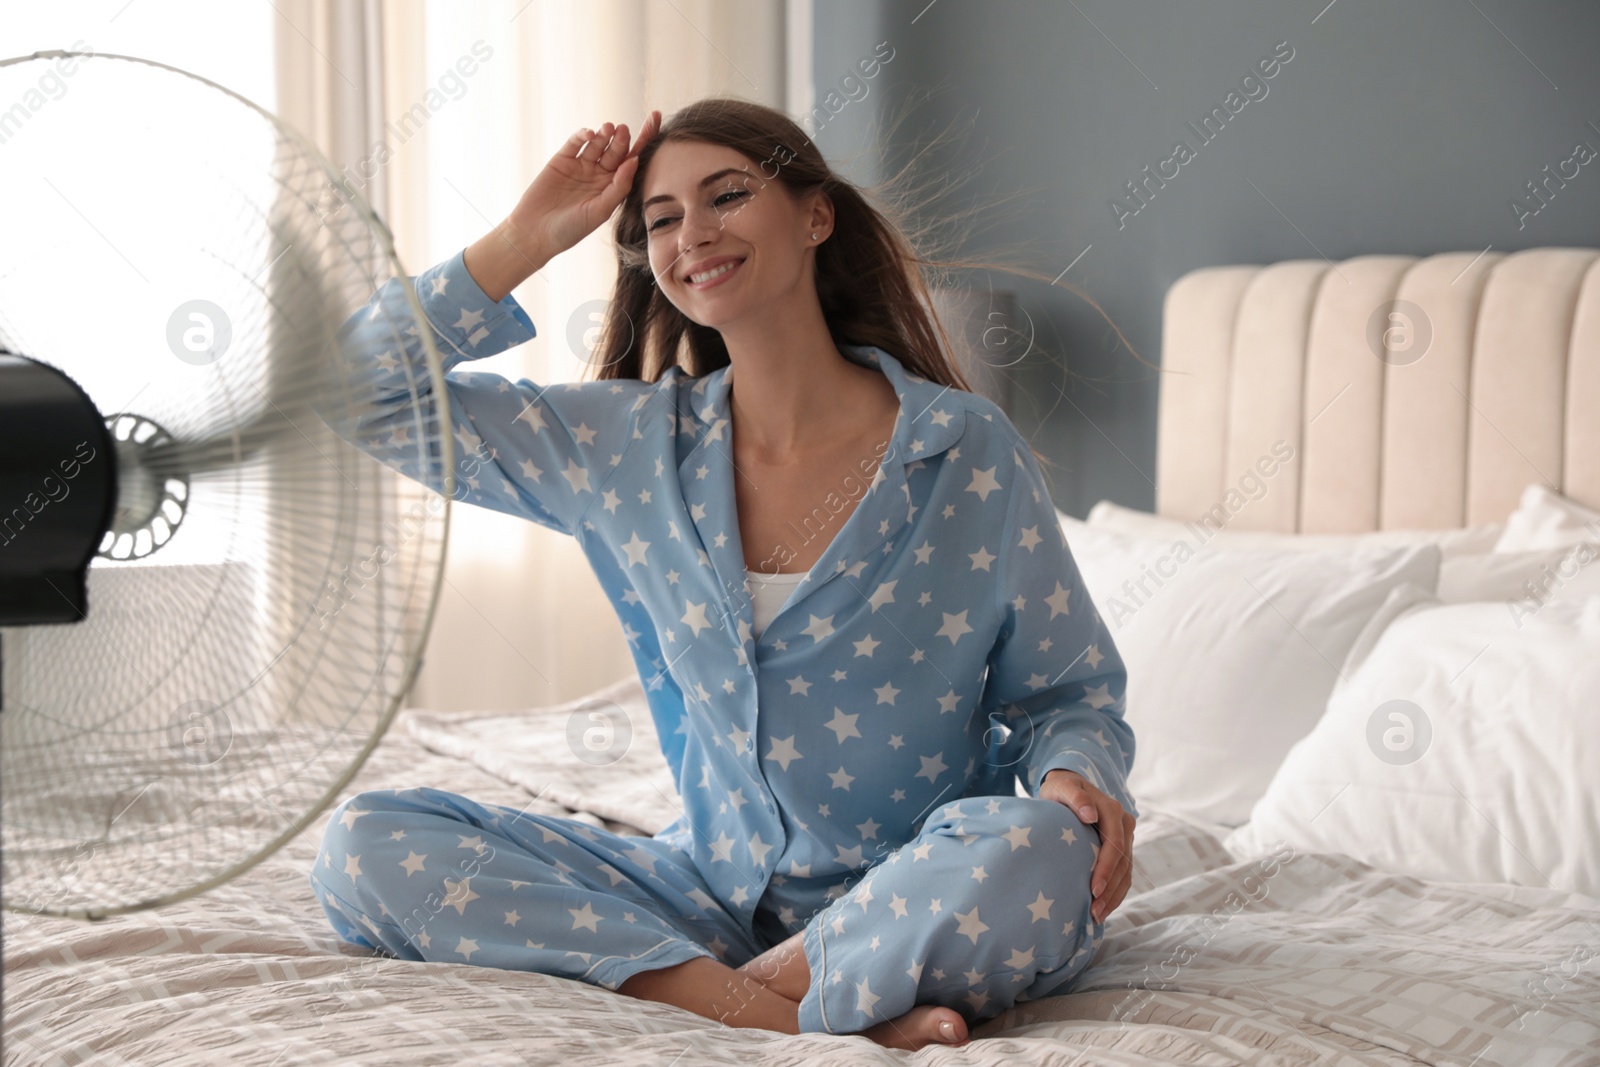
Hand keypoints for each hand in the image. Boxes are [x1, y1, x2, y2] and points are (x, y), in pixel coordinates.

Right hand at [508, 110, 661, 260]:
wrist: (536, 232)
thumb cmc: (571, 229)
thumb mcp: (600, 211)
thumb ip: (618, 187)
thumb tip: (634, 161)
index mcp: (614, 187)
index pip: (633, 161)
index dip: (645, 141)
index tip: (656, 120)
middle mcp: (600, 174)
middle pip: (617, 150)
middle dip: (622, 139)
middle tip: (623, 130)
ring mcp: (581, 166)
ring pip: (598, 144)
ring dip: (604, 135)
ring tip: (609, 128)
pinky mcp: (562, 160)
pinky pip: (575, 143)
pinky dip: (582, 135)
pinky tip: (589, 134)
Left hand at [1040, 768, 1134, 924]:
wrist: (1069, 786)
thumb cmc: (1061, 788)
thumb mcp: (1063, 787)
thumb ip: (1075, 797)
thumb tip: (1090, 815)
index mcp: (1113, 811)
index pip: (1115, 845)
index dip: (1106, 869)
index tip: (1093, 890)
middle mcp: (1124, 825)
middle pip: (1123, 863)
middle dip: (1109, 890)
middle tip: (1094, 913)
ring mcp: (1125, 838)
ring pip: (1125, 873)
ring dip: (1113, 897)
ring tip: (1097, 917)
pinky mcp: (1121, 850)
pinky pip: (1123, 875)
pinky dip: (1115, 893)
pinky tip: (1103, 909)